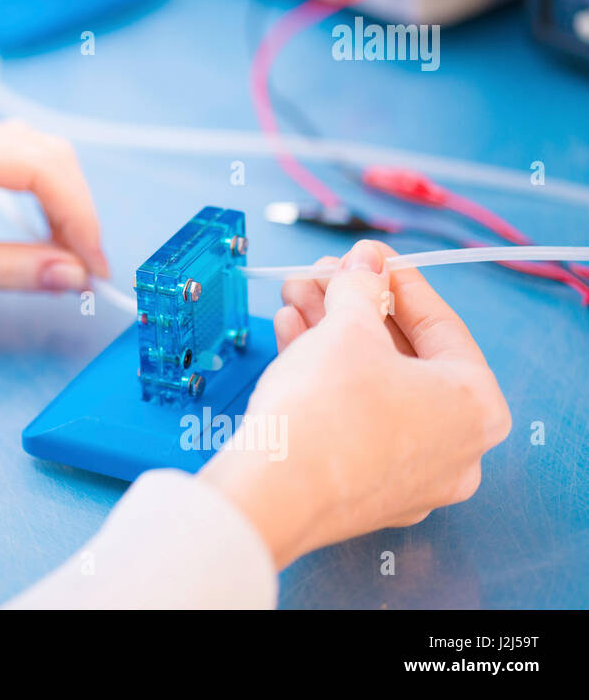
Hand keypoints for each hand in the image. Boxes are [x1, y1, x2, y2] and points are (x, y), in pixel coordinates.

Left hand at [0, 106, 109, 315]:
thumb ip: (6, 269)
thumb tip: (73, 277)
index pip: (44, 168)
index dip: (81, 220)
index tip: (95, 272)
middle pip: (45, 153)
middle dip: (76, 210)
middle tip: (86, 271)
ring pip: (27, 153)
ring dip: (56, 201)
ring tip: (65, 257)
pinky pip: (0, 159)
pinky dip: (28, 194)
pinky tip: (33, 231)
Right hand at [199, 240, 510, 568]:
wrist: (273, 490)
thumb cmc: (326, 412)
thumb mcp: (348, 327)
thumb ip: (361, 287)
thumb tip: (365, 267)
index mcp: (476, 408)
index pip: (441, 326)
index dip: (397, 280)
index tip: (369, 258)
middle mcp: (457, 450)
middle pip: (404, 357)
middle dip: (356, 309)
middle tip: (324, 277)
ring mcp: (412, 477)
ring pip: (375, 389)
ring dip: (334, 337)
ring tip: (295, 299)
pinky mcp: (366, 491)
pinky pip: (356, 421)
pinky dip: (329, 380)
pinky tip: (293, 339)